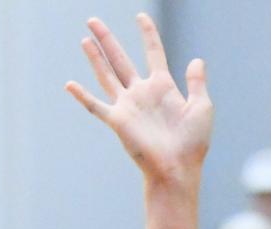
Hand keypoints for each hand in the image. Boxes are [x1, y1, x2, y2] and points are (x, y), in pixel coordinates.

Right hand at [66, 14, 211, 185]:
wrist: (178, 169)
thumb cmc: (193, 144)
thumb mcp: (202, 109)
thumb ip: (197, 84)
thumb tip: (197, 60)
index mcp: (163, 88)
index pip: (153, 53)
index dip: (148, 34)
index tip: (141, 17)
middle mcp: (142, 93)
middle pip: (121, 59)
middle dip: (107, 40)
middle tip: (93, 20)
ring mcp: (128, 106)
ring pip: (106, 75)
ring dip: (95, 58)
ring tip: (86, 39)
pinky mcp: (118, 121)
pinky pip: (95, 106)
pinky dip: (82, 96)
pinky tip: (69, 85)